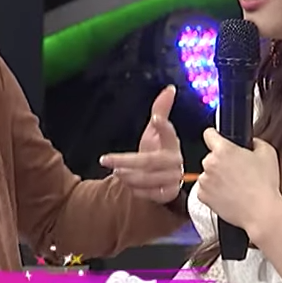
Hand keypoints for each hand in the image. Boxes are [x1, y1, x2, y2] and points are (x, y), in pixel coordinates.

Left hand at [99, 85, 184, 203]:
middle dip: (126, 161)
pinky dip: (136, 189)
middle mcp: (175, 161)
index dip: (163, 127)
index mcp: (172, 142)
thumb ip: (161, 110)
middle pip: (150, 162)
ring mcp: (173, 178)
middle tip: (106, 160)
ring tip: (115, 172)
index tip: (155, 119)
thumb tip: (169, 88)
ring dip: (129, 176)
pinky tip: (126, 183)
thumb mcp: (156, 130)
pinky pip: (150, 194)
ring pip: (148, 179)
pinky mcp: (168, 193)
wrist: (164, 177)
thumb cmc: (158, 150)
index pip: (169, 133)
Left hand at [195, 129, 281, 233]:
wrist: (261, 213)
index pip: (209, 134)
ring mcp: (204, 181)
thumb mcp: (268, 153)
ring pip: (208, 174)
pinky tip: (228, 195)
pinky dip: (214, 192)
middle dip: (221, 162)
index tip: (217, 139)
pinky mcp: (202, 196)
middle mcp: (209, 163)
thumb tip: (250, 142)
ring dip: (217, 177)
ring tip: (235, 186)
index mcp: (223, 150)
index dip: (215, 136)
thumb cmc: (264, 186)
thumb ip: (255, 141)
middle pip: (211, 157)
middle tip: (237, 171)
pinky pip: (205, 189)